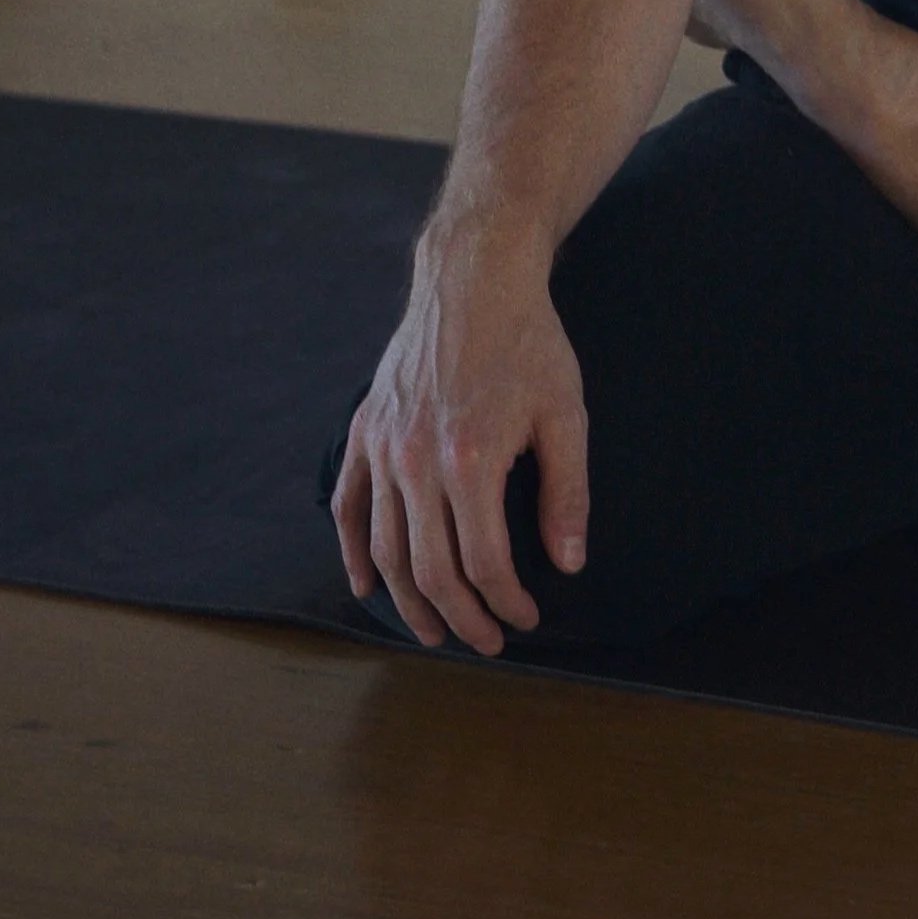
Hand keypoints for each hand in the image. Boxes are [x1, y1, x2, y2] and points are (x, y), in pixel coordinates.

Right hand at [328, 217, 589, 654]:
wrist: (473, 278)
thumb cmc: (529, 342)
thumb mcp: (567, 413)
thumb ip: (566, 493)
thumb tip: (568, 562)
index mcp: (471, 458)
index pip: (483, 561)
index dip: (505, 601)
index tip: (526, 618)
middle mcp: (416, 460)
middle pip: (429, 567)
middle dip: (461, 616)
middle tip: (486, 641)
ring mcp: (383, 446)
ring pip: (384, 548)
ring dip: (409, 600)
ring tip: (435, 630)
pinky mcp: (365, 431)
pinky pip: (349, 505)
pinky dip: (354, 550)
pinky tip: (369, 584)